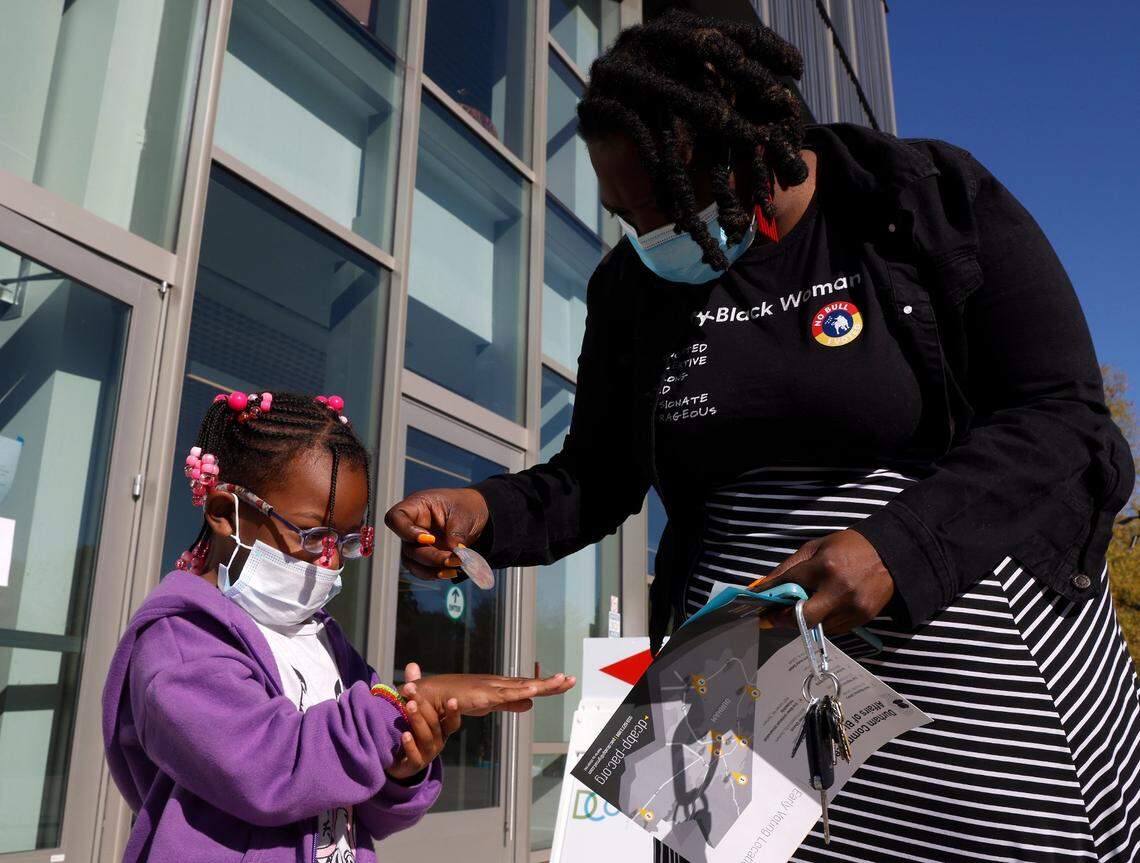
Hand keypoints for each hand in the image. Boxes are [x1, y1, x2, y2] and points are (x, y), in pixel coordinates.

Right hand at [384, 488, 489, 581]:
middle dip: (432, 557)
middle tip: (455, 559)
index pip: (396, 518)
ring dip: (433, 569)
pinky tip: (452, 572)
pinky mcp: (424, 556)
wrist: (475, 514)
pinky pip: (422, 570)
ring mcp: (416, 543)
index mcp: (417, 507)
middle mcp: (412, 526)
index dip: (406, 532)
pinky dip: (436, 573)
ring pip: (413, 562)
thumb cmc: (465, 506)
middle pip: (408, 547)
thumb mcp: (463, 515)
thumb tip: (455, 554)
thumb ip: (456, 534)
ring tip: (455, 567)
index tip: (429, 538)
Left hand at [386, 691, 460, 780]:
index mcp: (442, 729)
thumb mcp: (416, 710)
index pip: (452, 721)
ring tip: (409, 707)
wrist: (401, 763)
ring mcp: (427, 754)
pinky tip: (404, 734)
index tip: (452, 699)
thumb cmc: (414, 732)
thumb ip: (416, 689)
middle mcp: (438, 742)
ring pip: (426, 738)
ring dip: (417, 721)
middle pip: (435, 724)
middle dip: (424, 707)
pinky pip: (415, 757)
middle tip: (413, 693)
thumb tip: (412, 665)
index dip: (453, 711)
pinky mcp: (414, 765)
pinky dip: (410, 745)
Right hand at [400, 662, 575, 716]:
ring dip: (542, 684)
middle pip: (531, 684)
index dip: (549, 684)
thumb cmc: (459, 698)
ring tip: (561, 681)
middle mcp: (500, 684)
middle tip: (572, 680)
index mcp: (503, 687)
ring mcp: (493, 688)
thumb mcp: (490, 704)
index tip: (566, 682)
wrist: (434, 695)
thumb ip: (510, 704)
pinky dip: (519, 691)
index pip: (530, 686)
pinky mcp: (483, 695)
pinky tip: (534, 691)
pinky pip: (505, 695)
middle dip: (552, 683)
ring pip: (523, 686)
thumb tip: (531, 703)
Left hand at [751, 530, 894, 633]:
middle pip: (802, 617)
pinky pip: (833, 630)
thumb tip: (763, 586)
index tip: (756, 602)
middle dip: (783, 619)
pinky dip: (822, 622)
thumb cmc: (848, 547)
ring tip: (800, 608)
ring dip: (803, 621)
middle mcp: (839, 590)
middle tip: (773, 616)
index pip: (788, 585)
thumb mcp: (815, 548)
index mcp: (825, 567)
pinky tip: (822, 608)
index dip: (769, 595)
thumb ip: (788, 567)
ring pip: (816, 627)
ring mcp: (853, 607)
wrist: (891, 554)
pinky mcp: (863, 618)